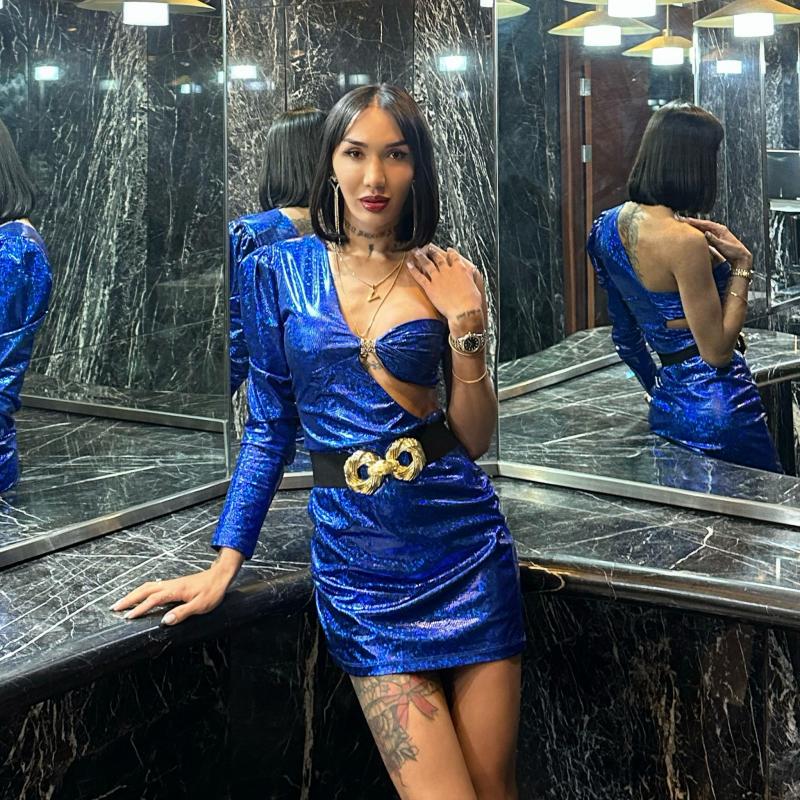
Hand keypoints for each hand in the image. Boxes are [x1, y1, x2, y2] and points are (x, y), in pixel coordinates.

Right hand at [111, 565, 232, 625]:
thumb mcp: (200, 605)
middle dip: (129, 599)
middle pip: (144, 590)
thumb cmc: (212, 591)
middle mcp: (170, 585)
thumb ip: (183, 613)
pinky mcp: (174, 584)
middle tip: (114, 608)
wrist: (220, 576)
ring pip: (147, 586)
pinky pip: (153, 585)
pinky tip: (140, 595)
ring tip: (122, 602)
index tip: (127, 617)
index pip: (153, 600)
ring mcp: (171, 583)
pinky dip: (142, 590)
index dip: (140, 609)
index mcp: (175, 590)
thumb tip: (165, 621)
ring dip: (133, 594)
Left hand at [406, 245, 482, 325]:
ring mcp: (438, 279)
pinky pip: (420, 277)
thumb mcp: (474, 285)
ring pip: (427, 264)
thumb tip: (470, 270)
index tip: (448, 250)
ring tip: (416, 252)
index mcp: (460, 269)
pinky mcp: (430, 288)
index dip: (451, 252)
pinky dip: (413, 270)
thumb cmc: (472, 302)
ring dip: (421, 257)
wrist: (464, 311)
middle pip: (438, 258)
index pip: (454, 257)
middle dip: (433, 252)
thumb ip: (469, 276)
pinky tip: (409, 264)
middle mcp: (448, 271)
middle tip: (428, 247)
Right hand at [678, 217, 752, 267]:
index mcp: (720, 229)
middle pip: (702, 224)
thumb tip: (705, 233)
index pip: (705, 223)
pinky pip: (704, 234)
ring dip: (693, 227)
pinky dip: (697, 233)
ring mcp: (716, 234)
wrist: (740, 257)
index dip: (694, 221)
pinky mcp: (715, 239)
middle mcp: (718, 230)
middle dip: (692, 222)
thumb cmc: (734, 251)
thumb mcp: (723, 245)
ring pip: (703, 229)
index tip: (685, 220)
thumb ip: (713, 239)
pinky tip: (692, 233)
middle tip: (681, 220)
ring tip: (684, 225)